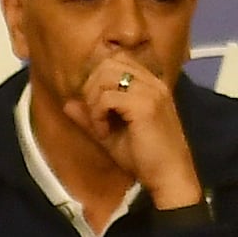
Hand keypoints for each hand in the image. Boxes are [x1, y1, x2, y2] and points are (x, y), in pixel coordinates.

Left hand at [81, 55, 202, 210]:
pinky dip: (98, 114)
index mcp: (150, 84)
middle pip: (107, 63)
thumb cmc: (145, 159)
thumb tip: (68, 103)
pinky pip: (107, 97)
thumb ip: (91, 117)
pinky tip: (104, 132)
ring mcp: (150, 91)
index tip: (97, 107)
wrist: (169, 178)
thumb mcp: (111, 135)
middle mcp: (152, 82)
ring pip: (105, 76)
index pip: (117, 59)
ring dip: (94, 101)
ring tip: (100, 125)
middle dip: (91, 88)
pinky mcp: (145, 106)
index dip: (98, 79)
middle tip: (95, 116)